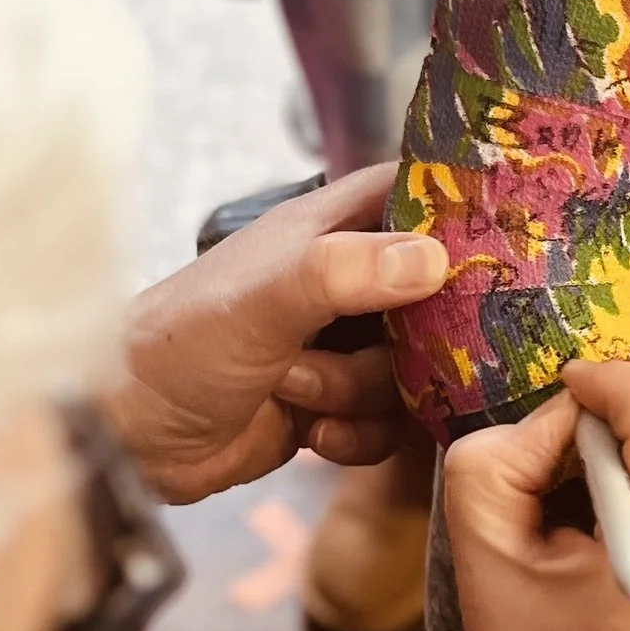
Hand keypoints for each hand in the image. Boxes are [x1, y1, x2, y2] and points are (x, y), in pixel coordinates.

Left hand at [112, 166, 446, 505]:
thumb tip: (436, 260)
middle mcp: (343, 281)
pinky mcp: (334, 406)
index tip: (500, 247)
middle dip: (413, 339)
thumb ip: (346, 270)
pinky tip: (312, 438)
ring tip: (299, 392)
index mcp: (328, 228)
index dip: (463, 211)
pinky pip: (390, 422)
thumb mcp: (264, 297)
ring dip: (362, 392)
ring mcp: (341, 345)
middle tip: (383, 351)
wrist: (128, 437)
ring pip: (413, 368)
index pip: (418, 192)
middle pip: (436, 296)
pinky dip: (357, 436)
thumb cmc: (181, 344)